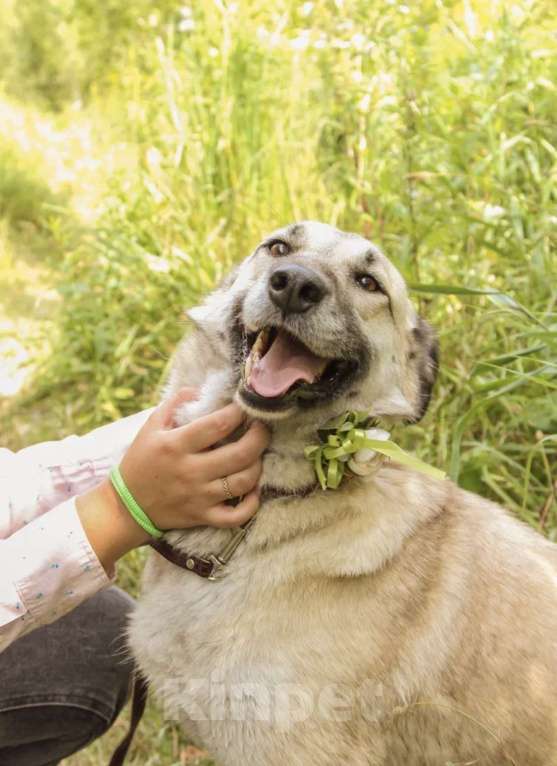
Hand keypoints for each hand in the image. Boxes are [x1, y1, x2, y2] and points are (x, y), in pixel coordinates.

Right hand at [76, 389, 269, 572]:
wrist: (125, 507)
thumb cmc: (140, 461)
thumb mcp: (150, 426)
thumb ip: (174, 403)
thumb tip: (200, 391)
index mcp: (176, 445)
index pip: (218, 424)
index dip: (239, 412)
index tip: (245, 406)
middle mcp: (190, 471)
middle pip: (240, 453)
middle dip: (260, 437)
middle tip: (262, 427)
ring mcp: (198, 497)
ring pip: (243, 482)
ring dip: (258, 465)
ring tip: (256, 454)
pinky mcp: (202, 517)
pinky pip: (237, 516)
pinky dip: (252, 504)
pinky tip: (253, 489)